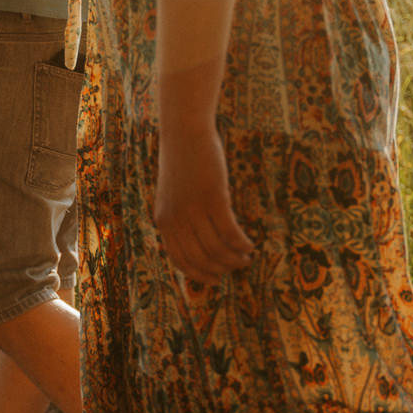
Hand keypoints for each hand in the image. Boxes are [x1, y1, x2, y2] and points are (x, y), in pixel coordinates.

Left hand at [152, 120, 253, 281]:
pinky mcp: (213, 198)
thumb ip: (180, 218)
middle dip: (221, 269)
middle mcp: (176, 219)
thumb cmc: (181, 162)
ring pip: (217, 248)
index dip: (199, 274)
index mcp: (163, 220)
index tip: (215, 280)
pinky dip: (242, 243)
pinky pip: (230, 232)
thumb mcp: (172, 194)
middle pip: (201, 258)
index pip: (180, 260)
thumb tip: (200, 242)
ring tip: (246, 257)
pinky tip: (250, 245)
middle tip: (237, 267)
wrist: (184, 132)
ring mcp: (194, 209)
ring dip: (234, 258)